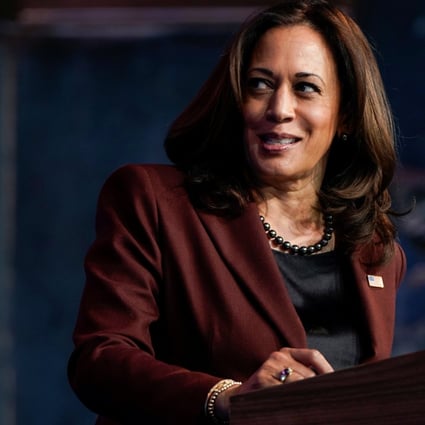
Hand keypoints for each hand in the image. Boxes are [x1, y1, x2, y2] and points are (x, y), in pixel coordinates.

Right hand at [214, 347, 332, 419]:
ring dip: (308, 399)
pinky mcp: (262, 380)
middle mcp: (278, 356)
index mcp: (287, 353)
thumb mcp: (285, 376)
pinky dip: (294, 404)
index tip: (337, 386)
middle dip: (319, 390)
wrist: (239, 399)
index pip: (314, 356)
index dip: (327, 371)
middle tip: (327, 403)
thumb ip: (304, 375)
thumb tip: (331, 384)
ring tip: (311, 408)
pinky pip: (285, 393)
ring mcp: (269, 367)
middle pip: (309, 373)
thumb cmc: (268, 390)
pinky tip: (296, 410)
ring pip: (300, 385)